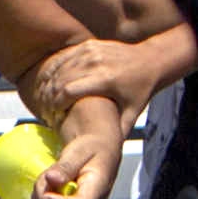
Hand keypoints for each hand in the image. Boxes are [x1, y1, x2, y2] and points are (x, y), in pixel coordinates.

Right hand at [23, 36, 162, 126]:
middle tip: (44, 109)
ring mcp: (92, 52)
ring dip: (48, 84)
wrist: (152, 61)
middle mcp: (96, 63)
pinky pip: (64, 58)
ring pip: (59, 69)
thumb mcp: (132, 113)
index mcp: (106, 80)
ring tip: (44, 98)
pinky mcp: (89, 45)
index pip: (68, 92)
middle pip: (60, 80)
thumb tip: (105, 153)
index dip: (56, 105)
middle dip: (48, 96)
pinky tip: (49, 82)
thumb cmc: (141, 90)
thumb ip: (117, 131)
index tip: (52, 115)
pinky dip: (54, 70)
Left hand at [27, 117, 120, 198]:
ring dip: (40, 197)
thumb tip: (52, 179)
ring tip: (49, 178)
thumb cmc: (90, 149)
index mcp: (98, 191)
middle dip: (43, 195)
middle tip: (47, 174)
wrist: (98, 152)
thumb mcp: (78, 151)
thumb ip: (65, 166)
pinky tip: (49, 187)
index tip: (44, 190)